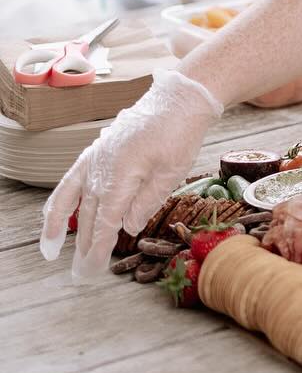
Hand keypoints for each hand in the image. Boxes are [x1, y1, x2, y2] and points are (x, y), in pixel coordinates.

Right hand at [39, 68, 223, 282]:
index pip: (106, 222)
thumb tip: (126, 227)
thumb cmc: (179, 134)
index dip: (99, 248)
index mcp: (120, 176)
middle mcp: (100, 168)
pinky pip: (72, 178)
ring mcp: (95, 158)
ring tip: (50, 250)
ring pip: (75, 199)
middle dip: (85, 246)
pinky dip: (61, 198)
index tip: (93, 270)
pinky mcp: (97, 150)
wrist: (178, 99)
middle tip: (82, 274)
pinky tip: (55, 213)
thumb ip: (146, 202)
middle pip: (89, 215)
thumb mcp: (171, 172)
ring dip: (61, 226)